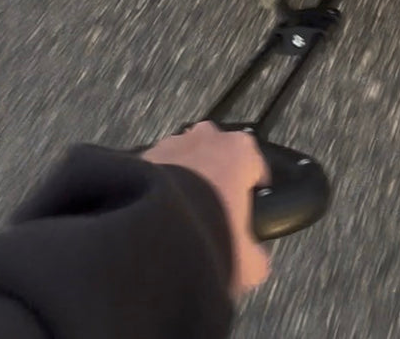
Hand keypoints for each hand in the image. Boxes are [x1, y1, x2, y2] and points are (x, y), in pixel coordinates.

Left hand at [143, 122, 270, 298]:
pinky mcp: (143, 156)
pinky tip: (159, 219)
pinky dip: (161, 188)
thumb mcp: (248, 262)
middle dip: (218, 180)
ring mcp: (173, 142)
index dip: (254, 195)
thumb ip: (257, 256)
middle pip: (220, 157)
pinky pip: (159, 171)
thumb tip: (253, 259)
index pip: (256, 167)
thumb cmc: (208, 237)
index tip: (248, 218)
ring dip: (187, 182)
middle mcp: (208, 137)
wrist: (151, 236)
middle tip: (214, 219)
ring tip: (182, 222)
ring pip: (187, 160)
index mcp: (241, 151)